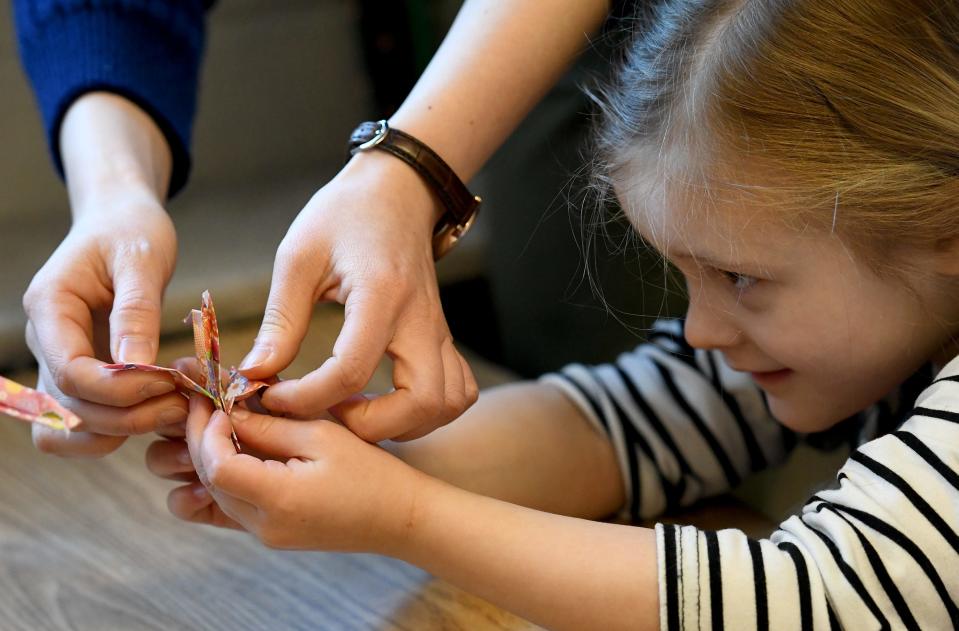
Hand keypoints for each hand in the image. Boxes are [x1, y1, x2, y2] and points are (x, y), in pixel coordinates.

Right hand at [23, 194, 183, 455]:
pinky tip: (167, 407)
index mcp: (50, 307)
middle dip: (130, 415)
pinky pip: (88, 422)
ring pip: (73, 426)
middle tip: (187, 403)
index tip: (169, 382)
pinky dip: (124, 427)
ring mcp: (59, 363)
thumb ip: (136, 312)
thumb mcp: (142, 260)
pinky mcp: (83, 376)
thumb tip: (136, 367)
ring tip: (179, 407)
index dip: (119, 390)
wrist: (121, 223)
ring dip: (126, 429)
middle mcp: (45, 342)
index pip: (69, 371)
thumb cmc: (132, 232)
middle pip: (72, 407)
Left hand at [158, 395, 422, 551]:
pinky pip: (229, 508)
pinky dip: (222, 478)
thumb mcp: (323, 437)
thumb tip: (229, 411)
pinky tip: (230, 449)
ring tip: (219, 421)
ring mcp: (265, 535)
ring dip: (208, 458)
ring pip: (212, 496)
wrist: (400, 517)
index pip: (216, 467)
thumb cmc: (372, 473)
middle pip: (207, 482)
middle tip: (205, 402)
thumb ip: (271, 426)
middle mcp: (264, 525)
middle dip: (200, 438)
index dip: (206, 431)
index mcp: (279, 499)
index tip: (214, 400)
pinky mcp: (271, 534)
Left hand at [238, 152, 477, 441]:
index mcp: (381, 295)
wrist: (398, 189)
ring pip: (447, 402)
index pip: (350, 370)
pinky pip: (457, 390)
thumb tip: (256, 374)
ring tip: (355, 411)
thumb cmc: (345, 214)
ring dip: (404, 423)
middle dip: (370, 425)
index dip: (306, 398)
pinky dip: (429, 410)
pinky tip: (387, 401)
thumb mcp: (299, 256)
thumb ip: (281, 320)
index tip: (272, 396)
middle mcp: (420, 319)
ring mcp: (439, 330)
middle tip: (327, 415)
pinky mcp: (443, 337)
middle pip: (420, 401)